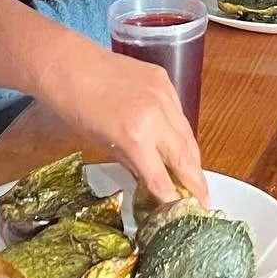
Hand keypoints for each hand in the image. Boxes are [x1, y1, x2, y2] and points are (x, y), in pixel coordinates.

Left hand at [43, 41, 208, 207]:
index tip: (183, 211)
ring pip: (188, 135)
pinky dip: (182, 133)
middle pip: (185, 156)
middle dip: (196, 181)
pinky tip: (182, 145)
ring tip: (198, 179)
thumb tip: (153, 179)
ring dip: (193, 159)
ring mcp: (164, 97)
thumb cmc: (76, 109)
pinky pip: (180, 114)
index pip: (161, 175)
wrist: (70, 66)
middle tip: (205, 201)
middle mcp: (156, 117)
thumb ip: (133, 161)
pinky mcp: (166, 82)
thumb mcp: (101, 143)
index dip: (173, 197)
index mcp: (134, 137)